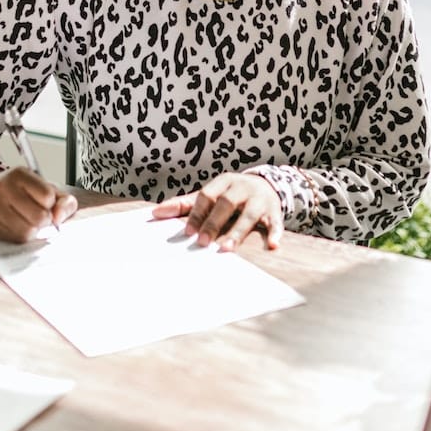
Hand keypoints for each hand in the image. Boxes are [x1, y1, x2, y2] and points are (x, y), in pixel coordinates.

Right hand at [0, 166, 77, 241]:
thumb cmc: (19, 191)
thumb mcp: (44, 188)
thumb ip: (64, 201)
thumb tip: (59, 217)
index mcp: (20, 175)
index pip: (47, 196)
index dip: (52, 205)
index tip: (47, 204)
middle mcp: (4, 187)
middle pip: (39, 216)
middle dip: (44, 220)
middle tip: (39, 216)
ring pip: (26, 231)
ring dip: (33, 230)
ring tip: (28, 221)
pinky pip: (14, 238)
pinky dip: (20, 235)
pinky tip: (17, 226)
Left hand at [152, 172, 283, 250]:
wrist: (267, 184)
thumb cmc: (230, 195)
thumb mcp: (210, 194)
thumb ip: (185, 204)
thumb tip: (155, 213)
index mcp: (224, 181)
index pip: (207, 195)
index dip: (197, 213)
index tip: (187, 232)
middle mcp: (242, 188)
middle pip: (227, 203)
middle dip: (214, 223)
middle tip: (202, 242)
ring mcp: (260, 200)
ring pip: (249, 215)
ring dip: (238, 232)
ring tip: (226, 249)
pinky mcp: (275, 212)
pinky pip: (276, 223)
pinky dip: (275, 234)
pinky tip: (273, 246)